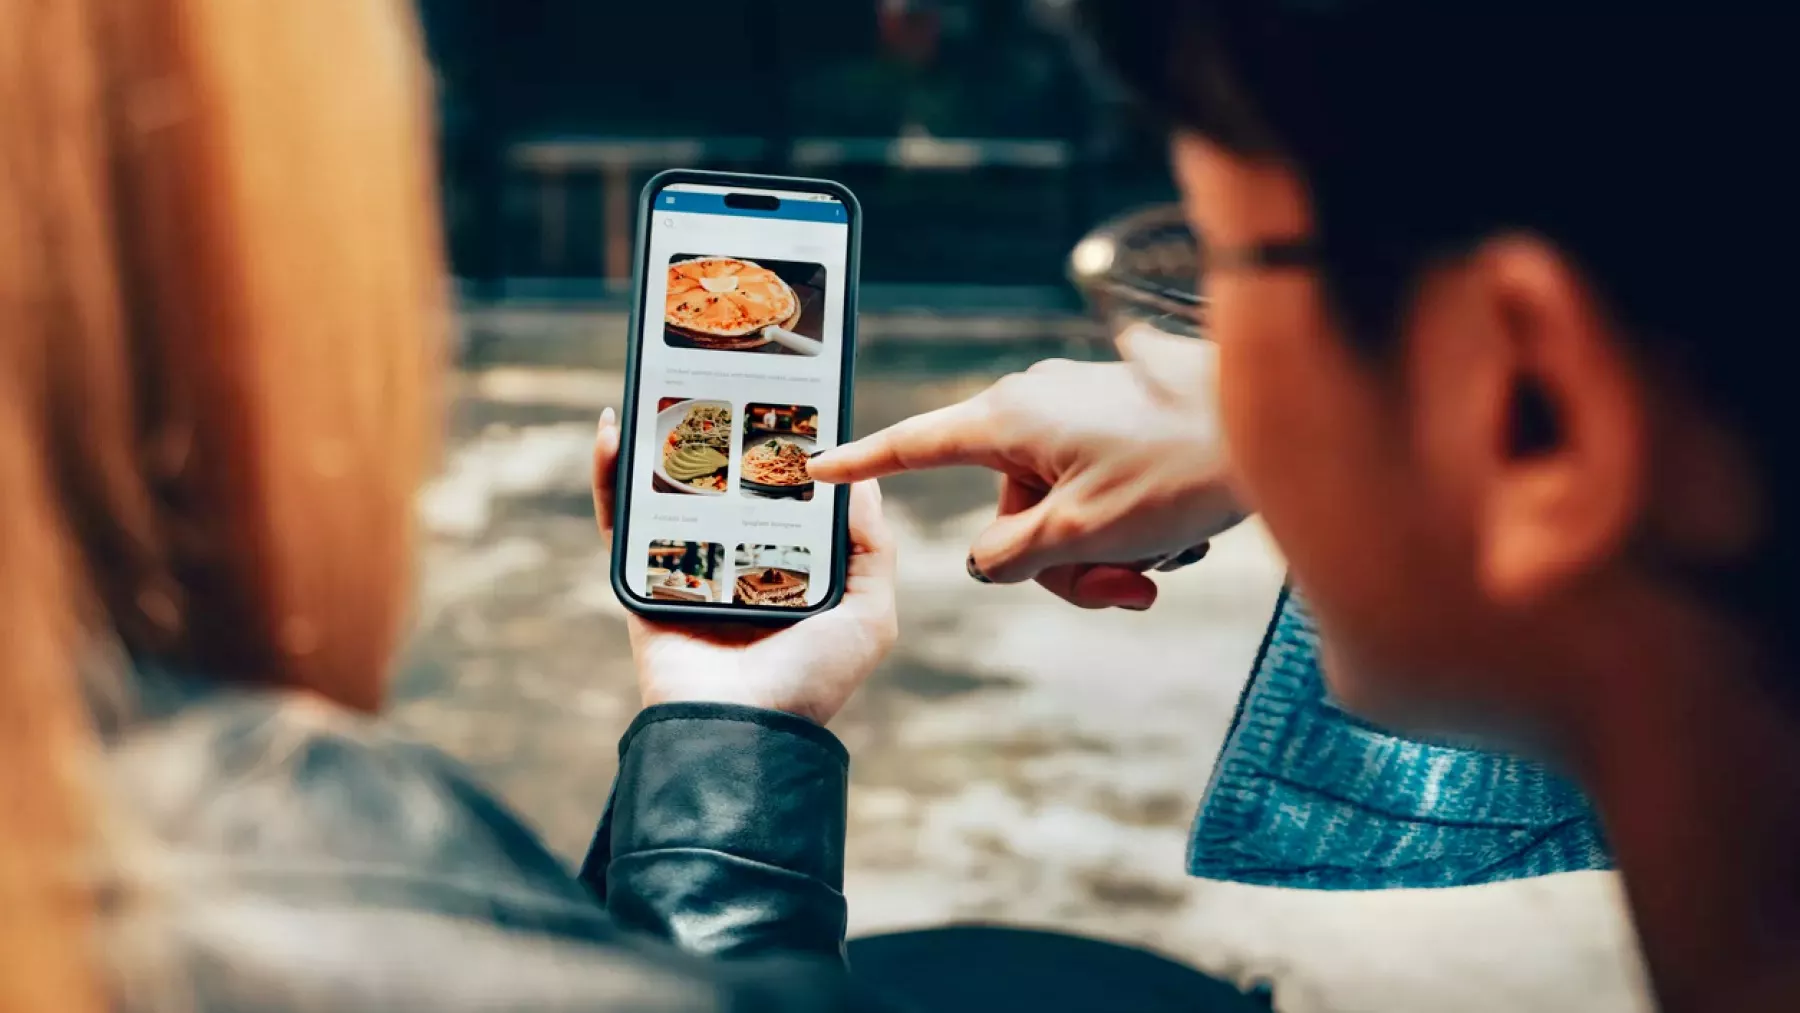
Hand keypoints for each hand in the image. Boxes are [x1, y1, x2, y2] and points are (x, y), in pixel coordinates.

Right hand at [593, 409, 898, 725]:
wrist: (740, 733)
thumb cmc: (809, 683)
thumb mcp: (867, 615)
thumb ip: (870, 549)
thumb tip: (862, 482)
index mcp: (789, 569)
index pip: (784, 496)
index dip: (783, 449)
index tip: (785, 398)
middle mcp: (737, 564)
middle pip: (723, 485)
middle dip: (717, 433)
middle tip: (718, 378)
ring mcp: (685, 569)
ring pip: (667, 492)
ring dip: (659, 441)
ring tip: (662, 388)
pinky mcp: (639, 579)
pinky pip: (618, 520)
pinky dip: (609, 476)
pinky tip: (613, 430)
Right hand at [807, 327, 1241, 609]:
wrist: (1275, 422)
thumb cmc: (1180, 468)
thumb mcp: (1081, 533)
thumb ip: (1011, 557)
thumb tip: (991, 561)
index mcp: (1010, 417)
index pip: (915, 445)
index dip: (864, 463)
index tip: (817, 465)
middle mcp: (1036, 404)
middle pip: (1007, 511)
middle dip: (1055, 565)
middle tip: (1118, 589)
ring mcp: (1079, 411)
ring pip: (1057, 512)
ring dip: (1098, 556)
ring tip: (1155, 567)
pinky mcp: (1118, 421)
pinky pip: (1094, 491)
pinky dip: (1122, 528)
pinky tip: (1173, 541)